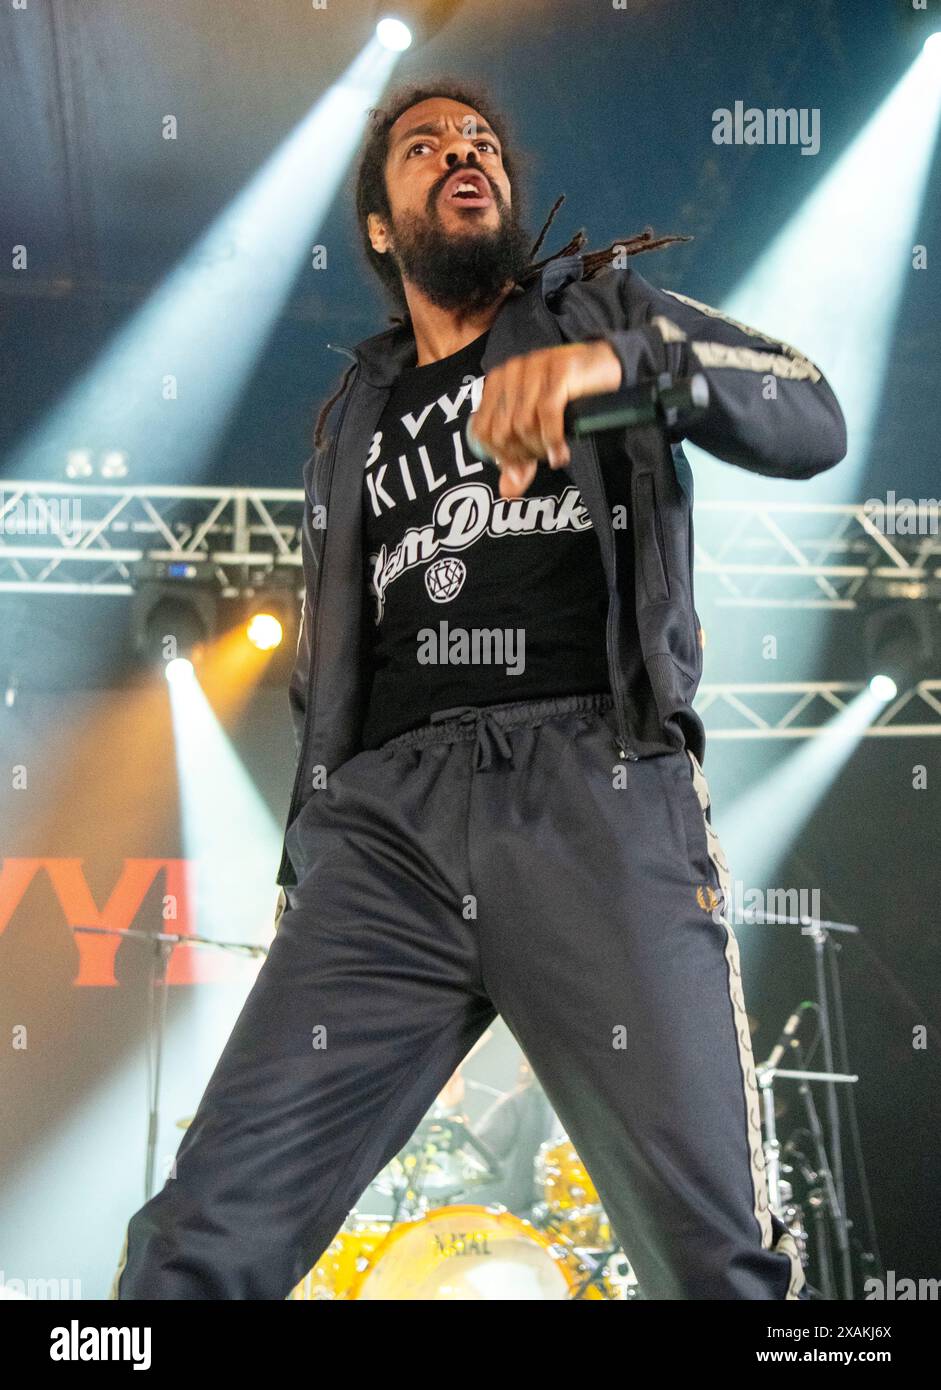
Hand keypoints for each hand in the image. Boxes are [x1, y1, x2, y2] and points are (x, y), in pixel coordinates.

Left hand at [469, 340, 621, 497]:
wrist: (604, 367)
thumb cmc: (568, 399)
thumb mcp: (538, 430)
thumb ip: (521, 459)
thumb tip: (508, 492)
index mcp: (497, 384)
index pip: (481, 431)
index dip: (500, 456)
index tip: (521, 468)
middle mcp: (511, 373)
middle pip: (501, 432)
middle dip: (523, 454)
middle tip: (542, 458)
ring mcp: (534, 369)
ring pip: (523, 425)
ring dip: (540, 448)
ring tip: (554, 453)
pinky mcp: (558, 370)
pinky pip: (547, 414)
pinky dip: (553, 441)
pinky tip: (561, 454)